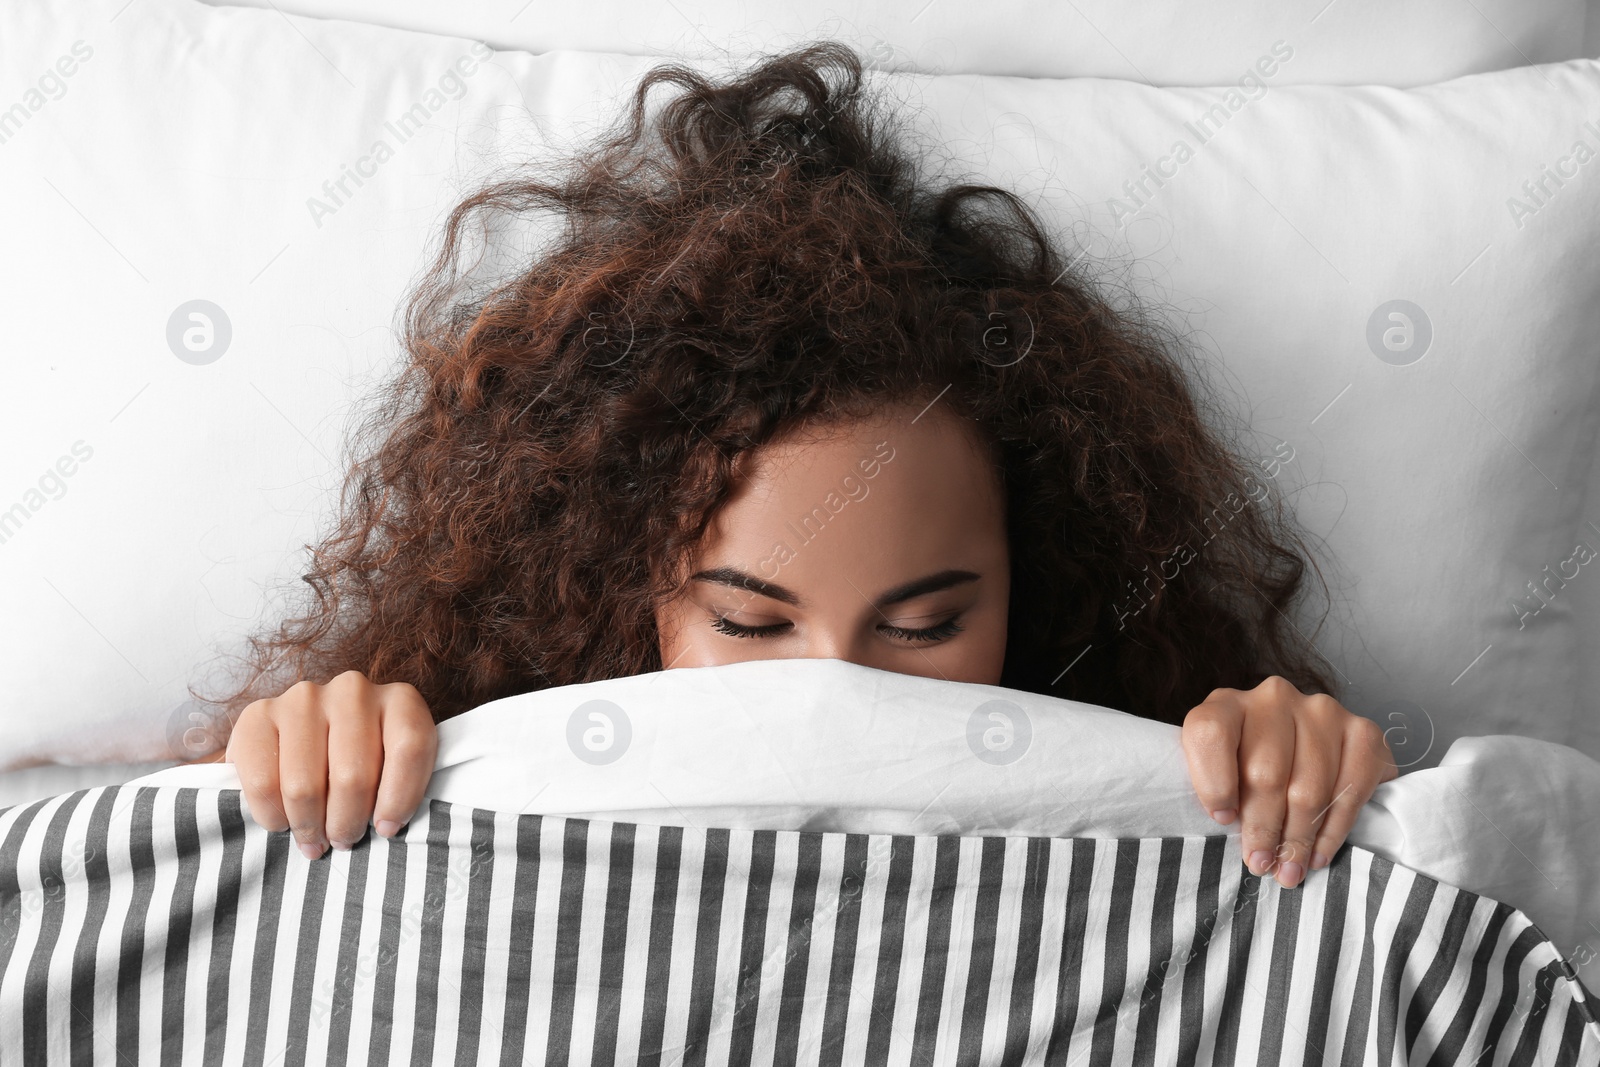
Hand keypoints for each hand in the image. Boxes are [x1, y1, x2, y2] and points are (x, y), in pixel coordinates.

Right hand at [225, 669, 438, 858]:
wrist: (298, 741)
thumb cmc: (360, 764)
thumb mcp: (393, 770)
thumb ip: (398, 788)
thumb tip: (386, 827)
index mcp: (399, 700)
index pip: (409, 747)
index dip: (399, 798)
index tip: (387, 829)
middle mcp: (352, 690)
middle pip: (353, 775)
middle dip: (347, 823)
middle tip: (343, 841)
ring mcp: (304, 698)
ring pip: (304, 784)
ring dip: (310, 824)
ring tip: (315, 839)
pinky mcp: (257, 713)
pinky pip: (262, 782)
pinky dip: (272, 815)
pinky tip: (283, 822)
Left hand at [1180, 675, 1396, 889]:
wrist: (1303, 746)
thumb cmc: (1248, 767)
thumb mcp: (1216, 770)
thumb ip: (1216, 787)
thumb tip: (1230, 828)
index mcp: (1226, 704)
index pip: (1210, 734)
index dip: (1213, 783)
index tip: (1222, 820)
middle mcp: (1274, 697)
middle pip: (1265, 773)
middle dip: (1263, 829)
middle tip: (1261, 864)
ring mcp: (1322, 711)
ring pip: (1308, 788)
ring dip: (1298, 838)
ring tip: (1290, 868)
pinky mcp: (1362, 731)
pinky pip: (1351, 790)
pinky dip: (1334, 829)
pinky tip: (1320, 852)